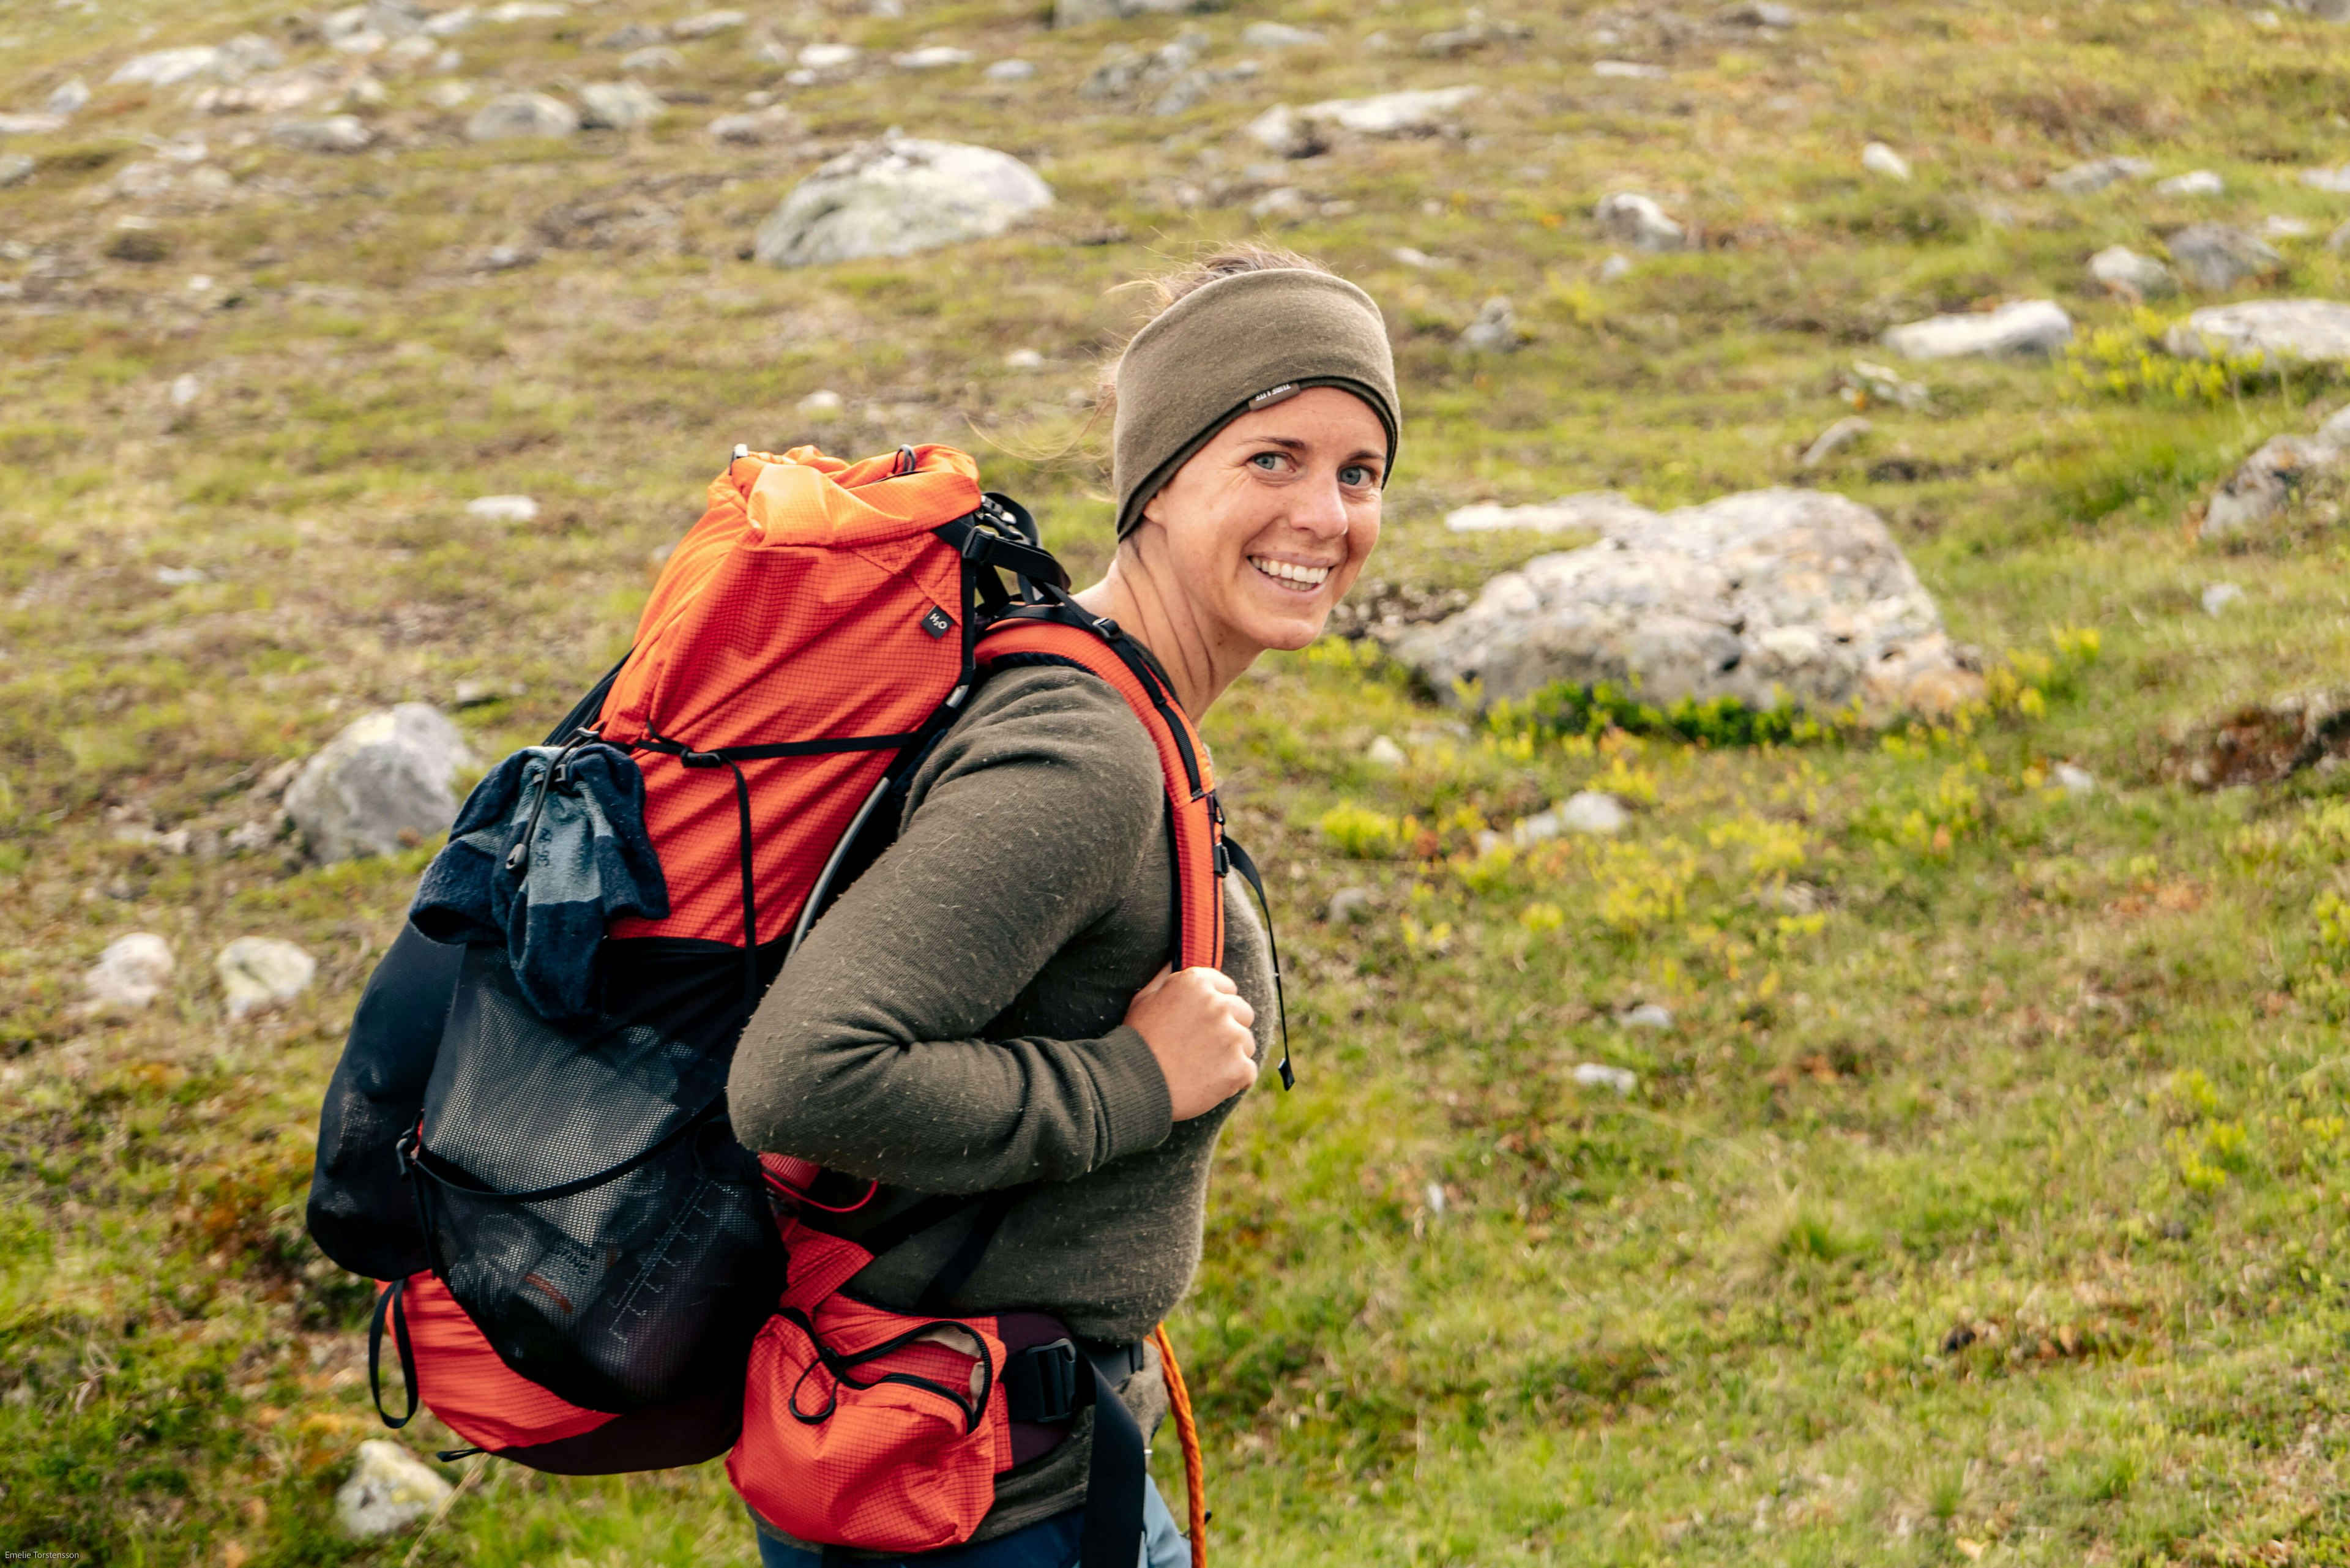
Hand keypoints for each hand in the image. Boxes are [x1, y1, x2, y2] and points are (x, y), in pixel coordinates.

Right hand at [1123, 965, 1256, 1120]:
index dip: (1215, 1007)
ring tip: (1203, 1070)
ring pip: (1247, 1044)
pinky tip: (1211, 1086)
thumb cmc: (1137, 1042)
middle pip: (1243, 1013)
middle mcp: (1218, 1004)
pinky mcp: (1239, 1067)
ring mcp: (1231, 1036)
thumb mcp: (1143, 1000)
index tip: (1202, 1024)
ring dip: (1232, 1057)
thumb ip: (1165, 978)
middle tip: (1203, 1049)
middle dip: (1229, 1029)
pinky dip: (1234, 1082)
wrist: (1134, 1085)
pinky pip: (1248, 1073)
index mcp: (1196, 983)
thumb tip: (1172, 960)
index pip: (1227, 988)